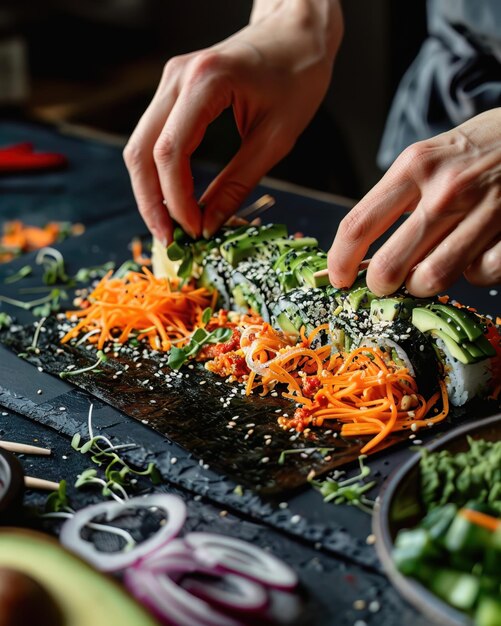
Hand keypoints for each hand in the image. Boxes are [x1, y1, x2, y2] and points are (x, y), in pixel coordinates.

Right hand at [123, 0, 342, 243]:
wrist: (295, 34)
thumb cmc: (296, 79)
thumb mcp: (276, 139)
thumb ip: (237, 184)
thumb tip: (208, 224)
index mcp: (206, 83)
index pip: (170, 153)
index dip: (176, 201)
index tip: (193, 231)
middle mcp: (176, 78)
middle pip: (140, 152)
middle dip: (151, 203)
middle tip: (169, 240)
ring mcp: (170, 81)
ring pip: (139, 147)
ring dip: (150, 191)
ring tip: (170, 226)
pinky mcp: (172, 90)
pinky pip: (153, 138)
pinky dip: (158, 174)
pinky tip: (173, 199)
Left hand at [328, 108, 500, 296]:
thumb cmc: (475, 149)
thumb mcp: (429, 156)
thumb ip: (398, 199)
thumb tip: (364, 255)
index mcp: (414, 166)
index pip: (358, 225)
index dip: (339, 261)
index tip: (337, 277)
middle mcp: (445, 190)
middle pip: (389, 266)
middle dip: (380, 285)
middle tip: (384, 282)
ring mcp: (483, 211)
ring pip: (430, 279)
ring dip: (421, 285)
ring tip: (424, 272)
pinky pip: (478, 275)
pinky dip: (471, 273)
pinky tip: (474, 254)